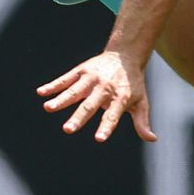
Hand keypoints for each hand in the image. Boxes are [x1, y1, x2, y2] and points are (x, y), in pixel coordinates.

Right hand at [36, 50, 155, 142]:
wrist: (125, 55)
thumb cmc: (132, 84)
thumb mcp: (141, 102)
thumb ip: (142, 122)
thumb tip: (152, 139)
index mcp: (119, 98)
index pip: (112, 115)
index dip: (106, 127)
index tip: (99, 139)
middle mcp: (104, 88)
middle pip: (90, 105)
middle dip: (78, 117)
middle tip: (67, 129)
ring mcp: (91, 78)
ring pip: (74, 90)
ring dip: (61, 99)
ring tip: (47, 108)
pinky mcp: (81, 71)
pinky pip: (65, 79)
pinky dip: (53, 85)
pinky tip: (41, 92)